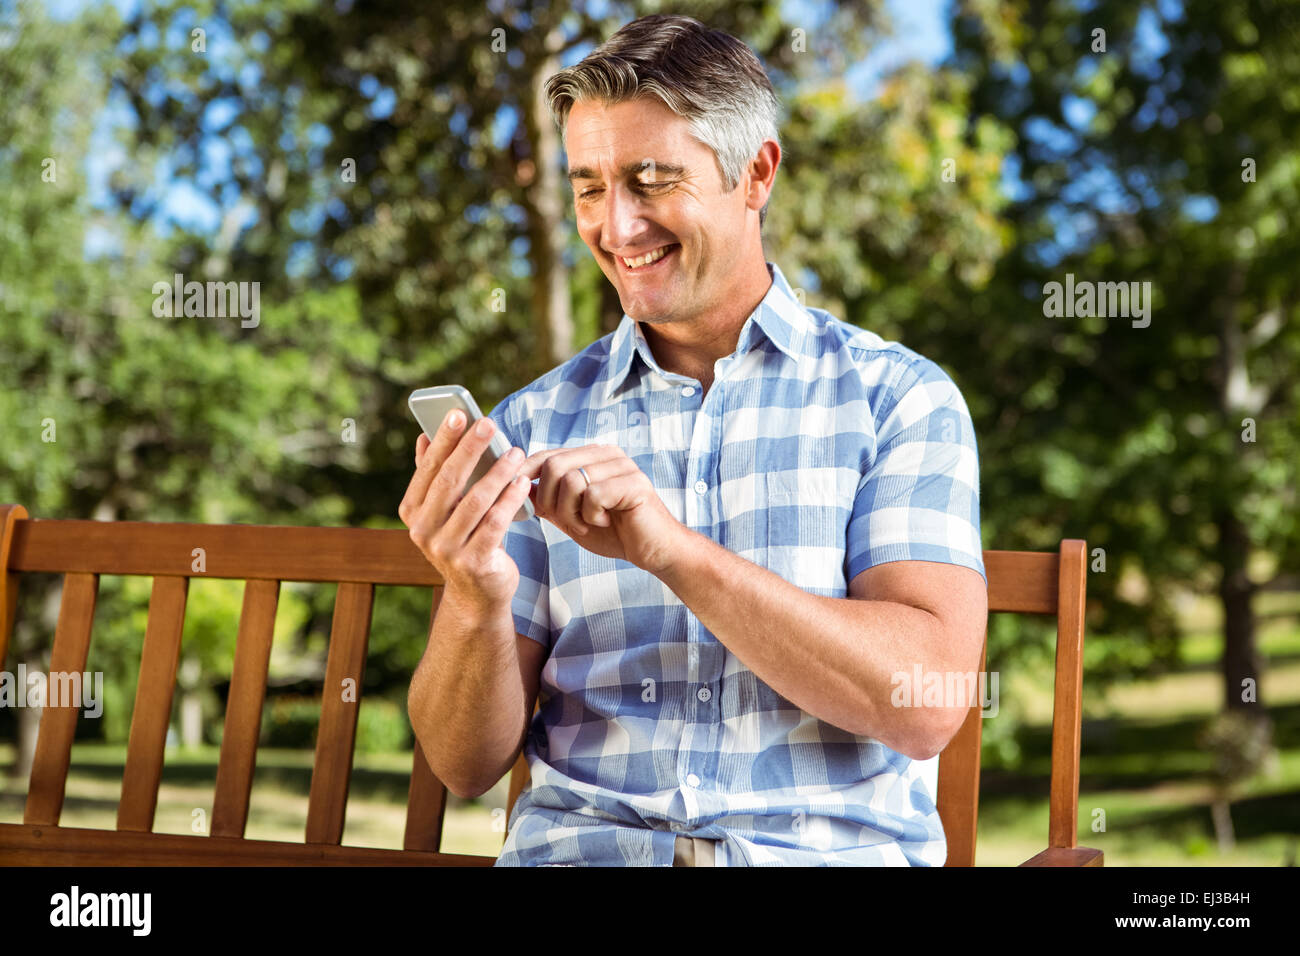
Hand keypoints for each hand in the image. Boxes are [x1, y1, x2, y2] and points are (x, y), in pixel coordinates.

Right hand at [398, 410, 532, 611]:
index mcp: (412, 512)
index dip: (444, 440)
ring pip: (475, 501)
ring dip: (497, 472)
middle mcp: (423, 531)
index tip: (458, 412)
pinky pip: (494, 523)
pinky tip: (522, 481)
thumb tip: (424, 436)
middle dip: (470, 448)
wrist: (477, 594)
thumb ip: (435, 477)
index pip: (428, 469)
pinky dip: (510, 499)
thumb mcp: (445, 510)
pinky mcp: (473, 562)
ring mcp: (446, 550)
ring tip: (515, 451)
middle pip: (449, 481)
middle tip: (489, 422)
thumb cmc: (464, 539)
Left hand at [518, 444, 684, 573]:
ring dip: (572, 512)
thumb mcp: (572, 517)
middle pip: (554, 464)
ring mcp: (622, 465)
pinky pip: (593, 495)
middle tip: (566, 521)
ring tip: (588, 523)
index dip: (525, 474)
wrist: (653, 551)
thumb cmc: (615, 533)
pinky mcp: (634, 482)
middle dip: (549, 500)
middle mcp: (606, 454)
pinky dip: (592, 515)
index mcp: (591, 456)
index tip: (516, 496)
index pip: (547, 455)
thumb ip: (548, 501)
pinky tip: (606, 521)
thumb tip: (517, 487)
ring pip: (571, 480)